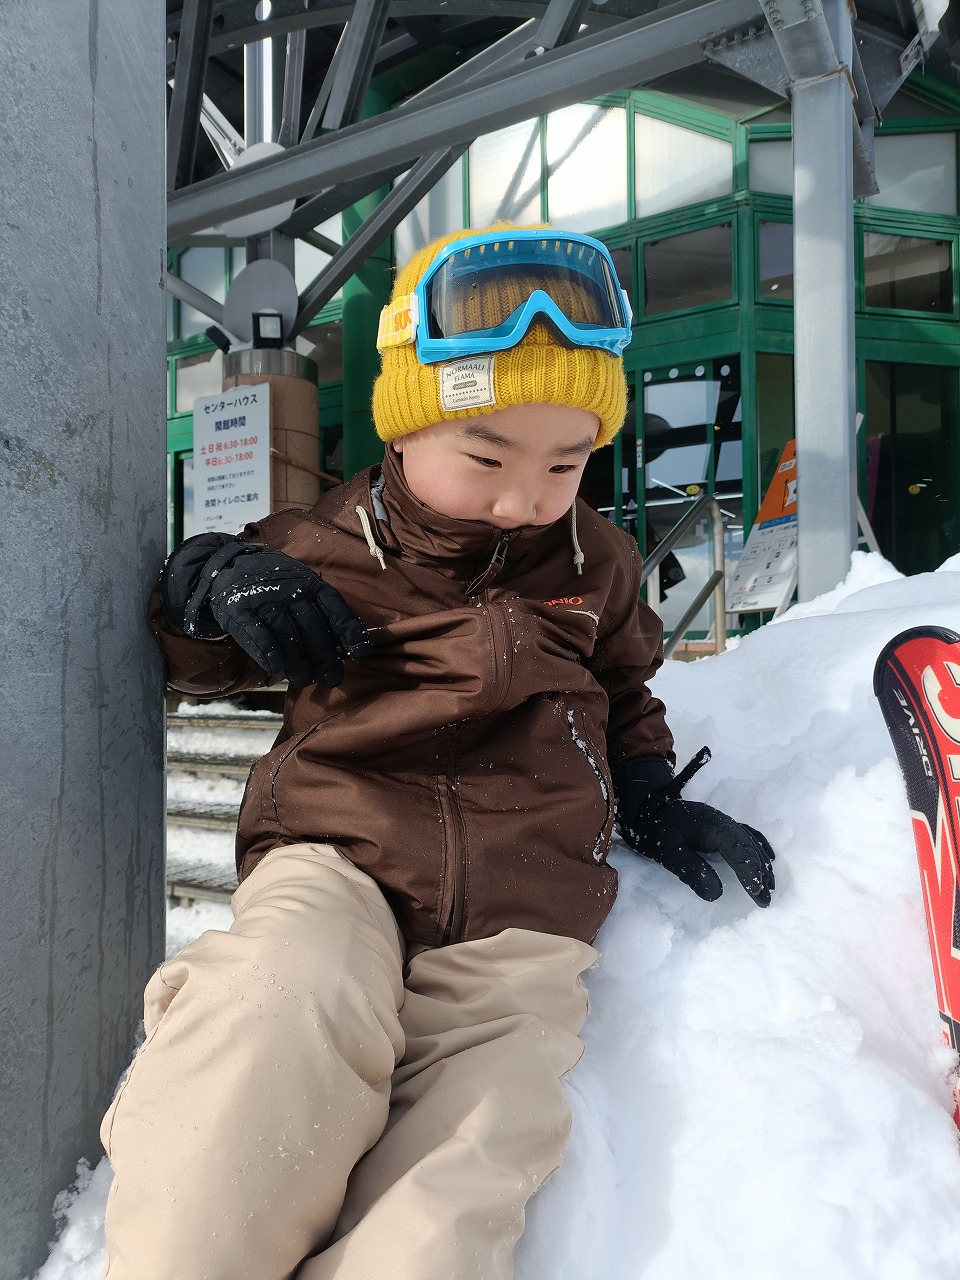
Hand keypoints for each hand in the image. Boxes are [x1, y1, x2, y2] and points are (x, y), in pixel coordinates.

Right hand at [159, 534, 372, 687]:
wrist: (228, 566)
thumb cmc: (274, 584)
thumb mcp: (301, 585)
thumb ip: (321, 609)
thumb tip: (345, 645)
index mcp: (310, 583)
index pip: (335, 609)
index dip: (350, 633)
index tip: (360, 655)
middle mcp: (290, 590)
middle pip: (313, 628)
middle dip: (325, 657)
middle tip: (333, 679)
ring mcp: (264, 598)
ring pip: (287, 635)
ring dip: (298, 662)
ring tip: (306, 680)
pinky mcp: (239, 609)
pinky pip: (257, 633)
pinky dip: (268, 653)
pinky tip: (276, 669)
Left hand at [612, 751, 775, 905]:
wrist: (645, 804)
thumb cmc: (653, 828)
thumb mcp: (666, 852)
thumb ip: (690, 870)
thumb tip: (716, 894)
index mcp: (711, 826)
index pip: (739, 849)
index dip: (750, 872)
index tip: (757, 893)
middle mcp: (722, 821)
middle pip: (749, 846)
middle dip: (760, 873)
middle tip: (766, 900)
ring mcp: (722, 821)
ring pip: (751, 841)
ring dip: (762, 864)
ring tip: (769, 888)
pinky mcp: (719, 825)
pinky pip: (747, 835)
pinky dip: (759, 849)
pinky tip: (768, 860)